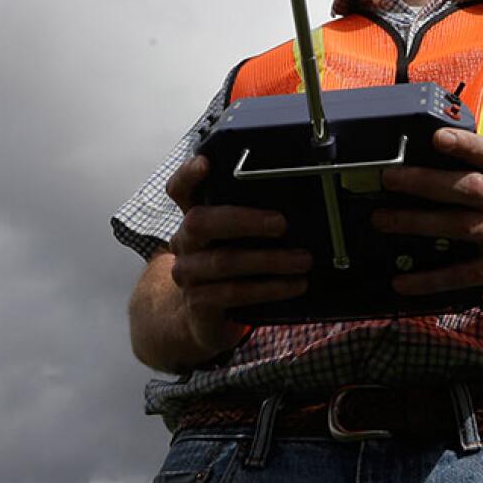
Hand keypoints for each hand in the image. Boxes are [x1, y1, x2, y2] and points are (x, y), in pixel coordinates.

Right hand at [164, 155, 310, 344]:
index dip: (187, 175)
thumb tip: (300, 204)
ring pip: (224, 261)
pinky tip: (293, 285)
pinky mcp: (199, 302)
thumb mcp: (236, 240)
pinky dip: (268, 289)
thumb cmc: (230, 268)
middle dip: (244, 220)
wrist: (202, 319)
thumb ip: (253, 220)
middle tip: (282, 223)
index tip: (205, 163)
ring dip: (269, 260)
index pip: (179, 190)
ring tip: (303, 260)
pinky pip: (233, 293)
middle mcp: (184, 242)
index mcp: (194, 218)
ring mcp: (188, 273)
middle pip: (200, 222)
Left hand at [372, 128, 482, 313]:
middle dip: (425, 181)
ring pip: (462, 226)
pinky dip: (430, 278)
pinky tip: (403, 280)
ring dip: (418, 223)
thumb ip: (460, 183)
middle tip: (389, 178)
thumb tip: (405, 173)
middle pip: (470, 188)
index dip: (466, 144)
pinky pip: (464, 273)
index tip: (437, 137)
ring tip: (383, 220)